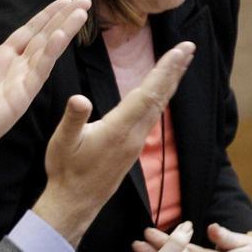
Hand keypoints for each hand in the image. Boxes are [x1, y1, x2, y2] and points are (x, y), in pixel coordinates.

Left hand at [0, 0, 89, 164]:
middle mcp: (17, 67)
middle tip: (85, 0)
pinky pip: (40, 70)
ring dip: (65, 30)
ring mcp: (22, 80)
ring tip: (81, 12)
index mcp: (2, 58)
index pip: (30, 31)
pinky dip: (51, 52)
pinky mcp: (23, 95)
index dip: (47, 15)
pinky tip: (61, 36)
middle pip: (45, 36)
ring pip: (48, 49)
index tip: (65, 0)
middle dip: (64, 18)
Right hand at [32, 41, 194, 244]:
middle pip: (160, 97)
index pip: (147, 94)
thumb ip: (73, 119)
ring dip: (170, 83)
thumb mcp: (62, 142)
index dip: (164, 70)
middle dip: (174, 71)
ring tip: (180, 63)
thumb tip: (79, 98)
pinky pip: (152, 116)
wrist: (75, 203)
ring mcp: (135, 143)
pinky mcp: (132, 148)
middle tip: (189, 47)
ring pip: (158, 107)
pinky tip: (160, 91)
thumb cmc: (66, 171)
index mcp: (118, 129)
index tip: (179, 51)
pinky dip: (160, 97)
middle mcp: (133, 135)